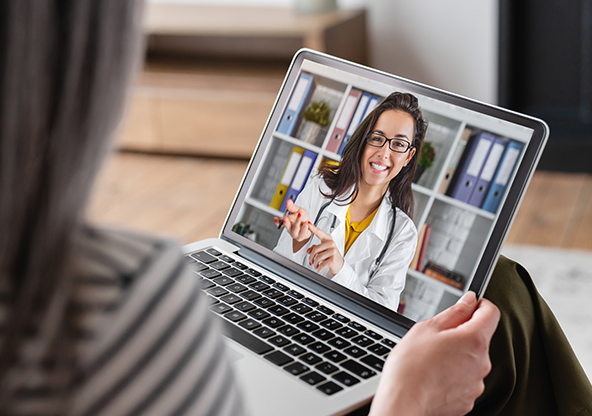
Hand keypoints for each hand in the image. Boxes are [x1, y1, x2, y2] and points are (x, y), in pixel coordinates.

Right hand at [273, 200, 311, 251]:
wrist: (309, 225)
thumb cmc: (302, 218)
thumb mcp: (297, 210)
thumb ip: (292, 207)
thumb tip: (288, 201)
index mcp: (287, 222)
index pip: (279, 223)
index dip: (277, 221)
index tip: (275, 218)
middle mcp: (290, 229)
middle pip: (287, 226)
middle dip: (285, 222)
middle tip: (285, 218)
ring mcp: (295, 233)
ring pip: (295, 229)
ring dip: (297, 221)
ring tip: (300, 215)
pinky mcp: (301, 236)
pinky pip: (303, 232)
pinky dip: (305, 227)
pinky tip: (307, 223)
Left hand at [306, 222, 343, 276]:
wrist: (340, 265)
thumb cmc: (331, 256)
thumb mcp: (324, 250)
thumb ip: (315, 248)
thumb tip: (308, 251)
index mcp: (328, 239)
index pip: (319, 233)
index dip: (313, 228)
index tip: (308, 224)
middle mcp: (331, 244)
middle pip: (315, 249)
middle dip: (311, 257)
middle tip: (311, 261)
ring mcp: (333, 251)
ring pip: (317, 257)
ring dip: (314, 263)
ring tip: (315, 265)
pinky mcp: (333, 260)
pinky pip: (321, 264)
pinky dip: (318, 268)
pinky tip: (319, 268)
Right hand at [369, 292, 499, 415]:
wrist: (404, 402)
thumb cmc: (411, 366)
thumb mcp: (427, 328)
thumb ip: (454, 312)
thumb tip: (469, 301)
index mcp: (474, 340)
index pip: (491, 313)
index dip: (478, 305)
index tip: (467, 306)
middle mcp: (482, 362)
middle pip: (478, 338)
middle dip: (461, 334)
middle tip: (435, 338)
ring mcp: (476, 383)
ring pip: (471, 360)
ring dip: (456, 356)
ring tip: (431, 361)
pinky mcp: (468, 400)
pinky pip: (464, 380)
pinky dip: (453, 376)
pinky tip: (434, 376)